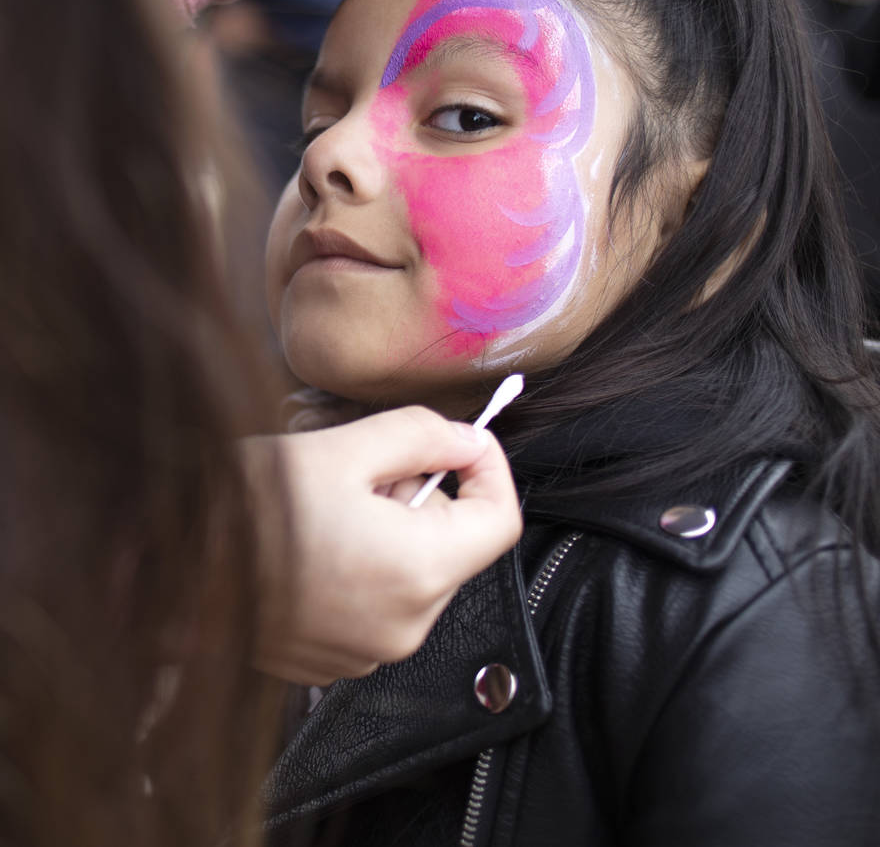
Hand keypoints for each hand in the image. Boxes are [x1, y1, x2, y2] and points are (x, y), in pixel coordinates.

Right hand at [241, 407, 521, 683]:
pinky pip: (377, 602)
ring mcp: (367, 653)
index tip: (463, 441)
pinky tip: (312, 544)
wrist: (160, 575)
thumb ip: (423, 435)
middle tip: (365, 470)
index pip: (501, 521)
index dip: (490, 470)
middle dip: (425, 496)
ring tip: (327, 509)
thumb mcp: (342, 448)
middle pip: (454, 545)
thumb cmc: (243, 506)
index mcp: (418, 572)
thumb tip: (468, 442)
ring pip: (415, 572)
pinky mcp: (333, 662)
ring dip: (392, 530)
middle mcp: (405, 627)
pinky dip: (363, 566)